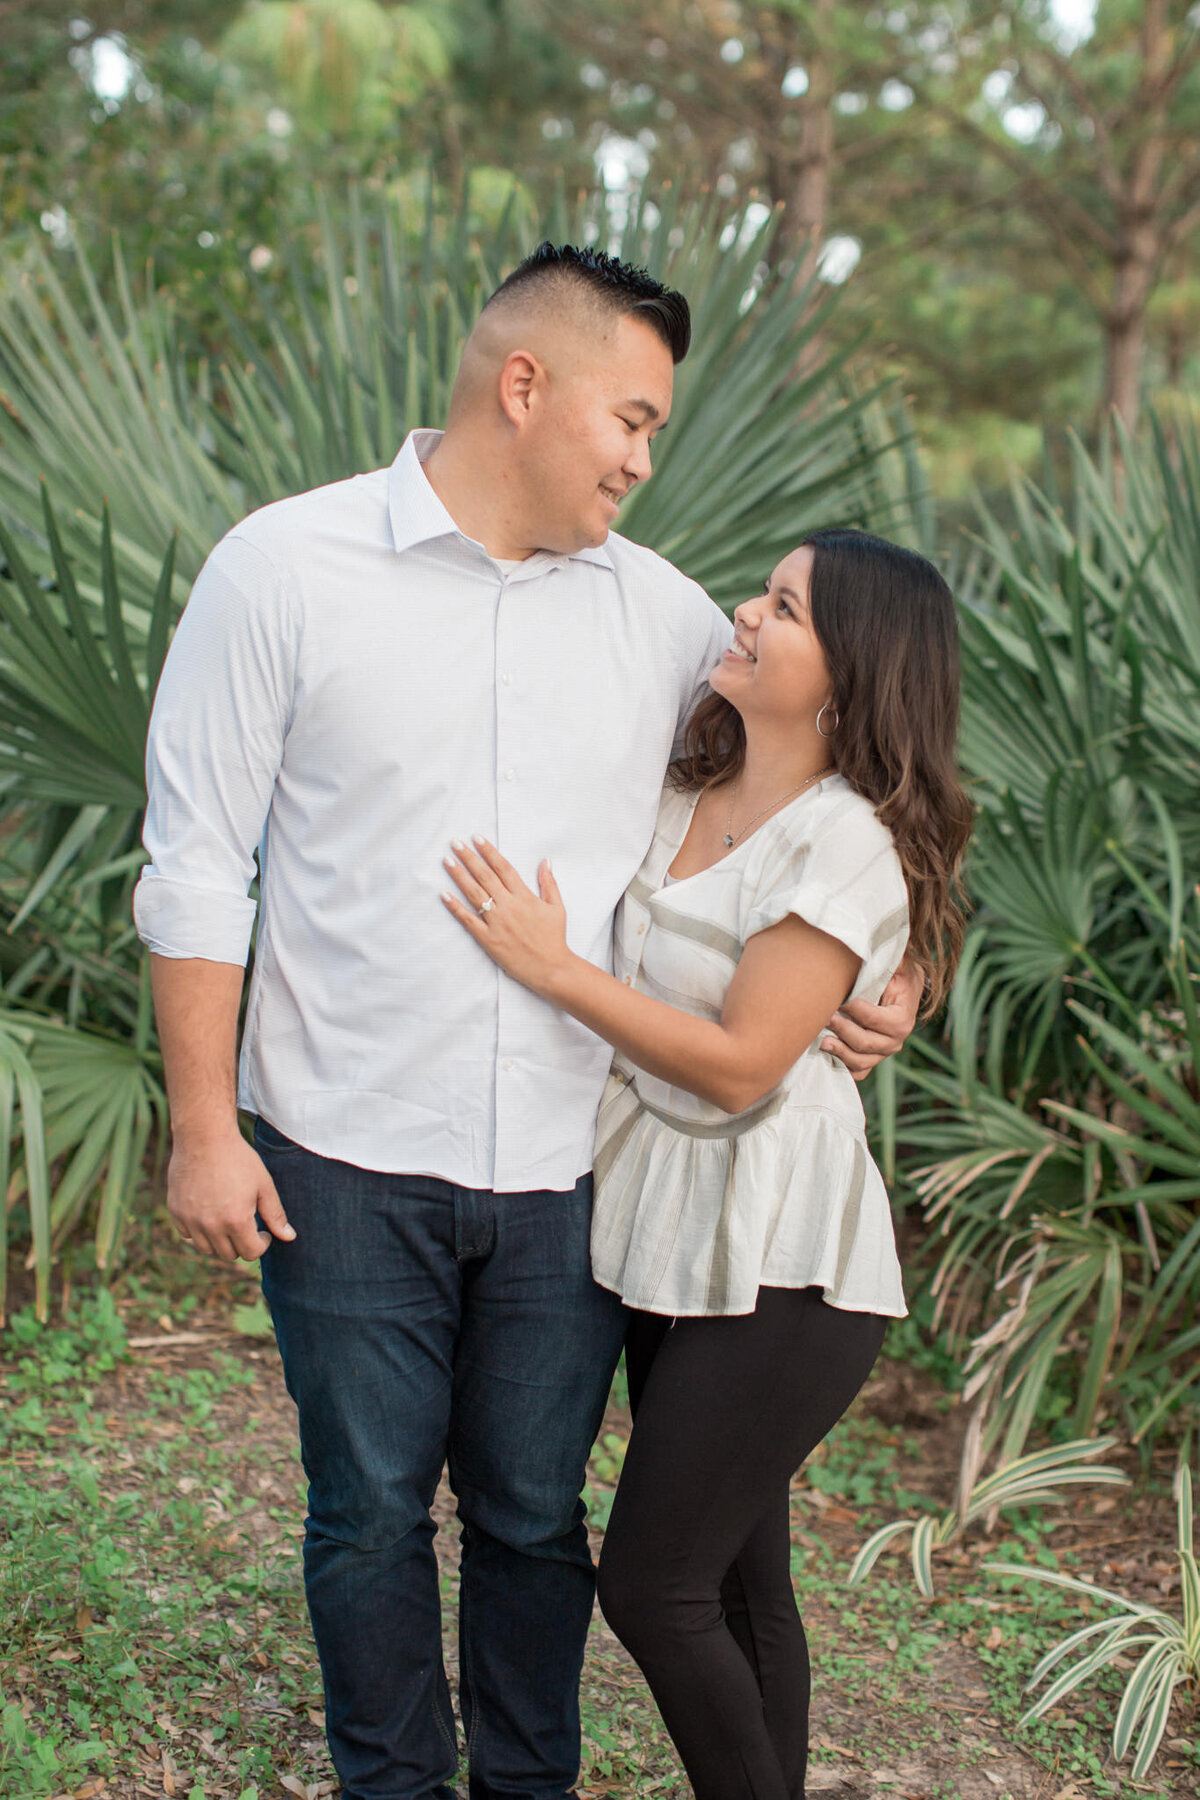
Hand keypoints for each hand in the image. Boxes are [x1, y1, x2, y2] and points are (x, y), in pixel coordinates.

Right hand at [167, 1125, 294, 1261]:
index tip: (263, 1231)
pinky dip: (199, 1231)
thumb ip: (275, 1214)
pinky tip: (209, 1213)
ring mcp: (190, 1220)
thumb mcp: (263, 1184)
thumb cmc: (237, 1158)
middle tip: (246, 1223)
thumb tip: (289, 1237)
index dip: (262, 1244)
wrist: (203, 1137)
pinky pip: (187, 1235)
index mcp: (236, 1220)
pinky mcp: (176, 1211)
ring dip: (220, 1240)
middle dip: (241, 1243)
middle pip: (228, 1254)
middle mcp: (211, 1226)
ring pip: (206, 1249)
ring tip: (228, 1220)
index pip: (250, 1253)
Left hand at [442, 837, 571, 995]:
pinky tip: (444, 895)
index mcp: (524, 896)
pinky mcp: (488, 939)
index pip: (503, 868)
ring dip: (459, 876)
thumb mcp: (557, 907)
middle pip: (485, 876)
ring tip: (447, 861)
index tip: (477, 838)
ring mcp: (496, 922)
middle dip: (469, 857)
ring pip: (474, 894)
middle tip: (455, 843)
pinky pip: (468, 920)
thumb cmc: (554, 938)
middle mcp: (508, 906)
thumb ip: (549, 883)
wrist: (550, 968)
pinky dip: (455, 907)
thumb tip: (545, 861)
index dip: (489, 852)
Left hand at [821, 957, 922, 1081]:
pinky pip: (856, 1071)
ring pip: (860, 1061)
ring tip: (821, 1040)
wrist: (899, 986)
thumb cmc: (894, 971)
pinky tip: (824, 1051)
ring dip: (839, 1051)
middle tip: (824, 1015)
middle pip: (866, 1043)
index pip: (878, 1019)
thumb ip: (882, 959)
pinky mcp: (870, 1058)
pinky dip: (840, 1065)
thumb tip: (862, 947)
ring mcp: (882, 1052)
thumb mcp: (895, 961)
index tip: (839, 997)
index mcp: (903, 1016)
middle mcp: (895, 1039)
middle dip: (842, 1030)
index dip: (856, 1010)